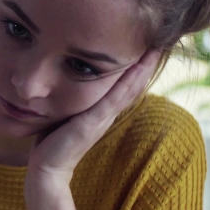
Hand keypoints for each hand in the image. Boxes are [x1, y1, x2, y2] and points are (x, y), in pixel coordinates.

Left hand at [26, 49, 161, 183]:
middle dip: (147, 64)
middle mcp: (107, 113)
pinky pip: (114, 98)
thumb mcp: (66, 113)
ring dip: (143, 69)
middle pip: (133, 85)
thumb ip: (73, 99)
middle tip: (162, 41)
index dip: (138, 68)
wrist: (47, 168)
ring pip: (129, 89)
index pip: (125, 86)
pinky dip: (128, 82)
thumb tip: (65, 79)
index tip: (148, 46)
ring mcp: (102, 118)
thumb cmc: (52, 141)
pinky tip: (137, 67)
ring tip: (155, 49)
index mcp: (102, 111)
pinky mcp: (93, 122)